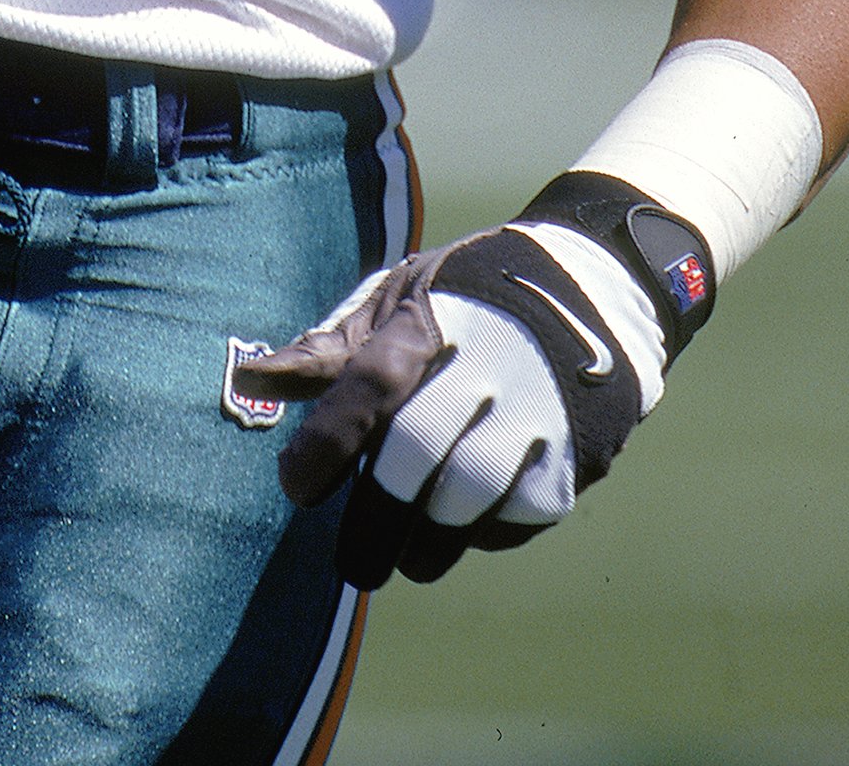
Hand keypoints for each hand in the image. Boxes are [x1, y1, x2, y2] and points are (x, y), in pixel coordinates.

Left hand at [235, 178, 714, 588]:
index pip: (370, 382)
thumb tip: (251, 377)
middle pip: (417, 457)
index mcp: (434, 316)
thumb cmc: (470, 296)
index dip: (327, 441)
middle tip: (350, 564)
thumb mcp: (400, 294)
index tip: (296, 487)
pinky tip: (465, 525)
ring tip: (404, 554)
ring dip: (427, 543)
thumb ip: (330, 346)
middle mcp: (488, 362)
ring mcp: (539, 408)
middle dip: (374, 521)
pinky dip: (483, 534)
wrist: (597, 284)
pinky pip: (519, 516)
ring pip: (470, 501)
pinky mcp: (577, 450)